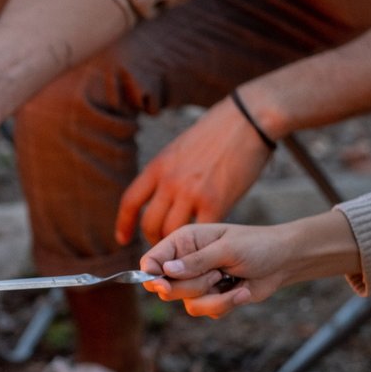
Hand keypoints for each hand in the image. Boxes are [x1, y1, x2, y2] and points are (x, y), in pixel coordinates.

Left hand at [115, 95, 273, 246]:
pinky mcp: (215, 202)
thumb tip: (161, 194)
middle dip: (153, 240)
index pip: (130, 202)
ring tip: (184, 251)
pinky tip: (205, 246)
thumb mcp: (179, 148)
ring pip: (171, 232)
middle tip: (164, 247)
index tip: (122, 239)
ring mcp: (191, 192)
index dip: (124, 224)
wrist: (248, 119)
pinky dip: (201, 242)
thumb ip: (167, 172)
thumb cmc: (217, 131)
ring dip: (176, 247)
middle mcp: (169, 181)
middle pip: (149, 223)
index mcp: (158, 167)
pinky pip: (199, 232)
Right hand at [139, 222, 292, 317]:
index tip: (163, 284)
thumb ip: (196, 261)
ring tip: (230, 280)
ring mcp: (196, 282)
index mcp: (183, 241)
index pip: (152, 260)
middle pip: (166, 287)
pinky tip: (240, 290)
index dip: (151, 274)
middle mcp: (184, 262)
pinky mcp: (209, 298)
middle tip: (216, 274)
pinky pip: (205, 310)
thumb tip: (166, 272)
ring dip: (213, 296)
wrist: (284, 262)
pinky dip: (225, 304)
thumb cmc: (257, 246)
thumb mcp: (227, 249)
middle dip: (194, 285)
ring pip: (186, 303)